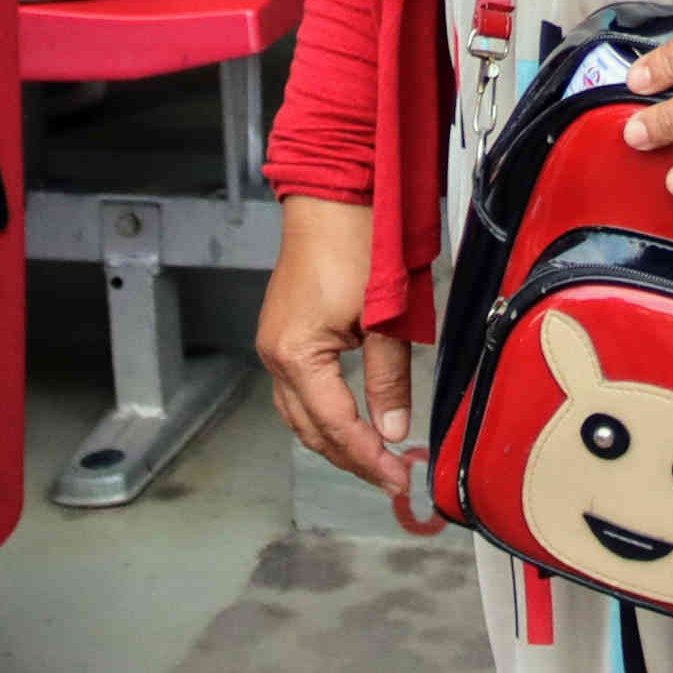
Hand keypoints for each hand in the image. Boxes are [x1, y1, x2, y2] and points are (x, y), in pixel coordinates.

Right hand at [257, 194, 409, 490]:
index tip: (398, 476)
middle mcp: (275, 355)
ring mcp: (274, 343)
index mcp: (296, 355)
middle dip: (350, 457)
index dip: (368, 457)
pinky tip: (349, 419)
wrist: (330, 195)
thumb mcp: (384, 316)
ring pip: (299, 414)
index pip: (334, 425)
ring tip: (374, 457)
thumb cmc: (356, 242)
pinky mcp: (283, 332)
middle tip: (391, 475)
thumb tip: (394, 428)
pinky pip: (298, 390)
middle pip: (310, 429)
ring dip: (334, 439)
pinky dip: (323, 413)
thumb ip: (388, 376)